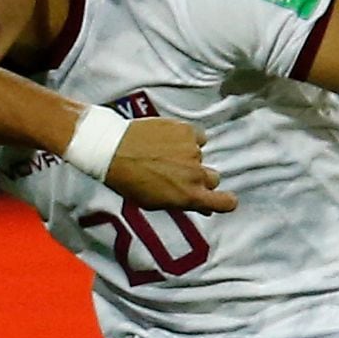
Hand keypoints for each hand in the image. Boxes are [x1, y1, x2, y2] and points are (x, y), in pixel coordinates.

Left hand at [102, 118, 236, 214]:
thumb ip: (182, 203)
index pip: (225, 202)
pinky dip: (187, 138)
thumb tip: (203, 206)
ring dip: (188, 156)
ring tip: (164, 153)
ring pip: (200, 155)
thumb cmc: (129, 181)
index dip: (225, 201)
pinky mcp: (187, 130)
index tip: (221, 198)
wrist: (113, 150)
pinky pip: (197, 136)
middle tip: (180, 173)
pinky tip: (169, 139)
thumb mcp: (154, 202)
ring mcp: (193, 150)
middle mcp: (195, 174)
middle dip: (201, 178)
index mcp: (189, 196)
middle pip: (213, 178)